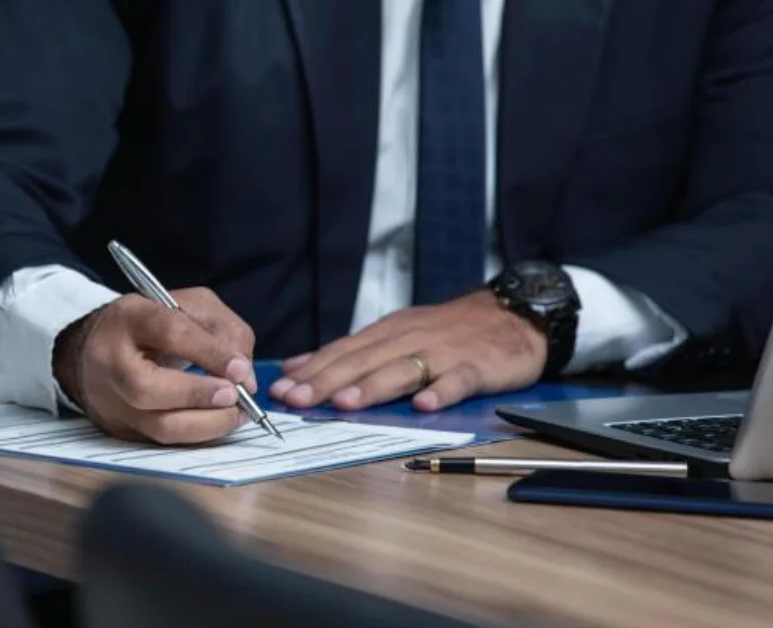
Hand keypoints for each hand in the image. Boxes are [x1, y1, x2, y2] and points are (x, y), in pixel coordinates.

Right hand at [53, 287, 256, 443]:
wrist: (100, 348)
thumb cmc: (154, 325)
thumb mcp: (191, 306)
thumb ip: (224, 331)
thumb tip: (245, 377)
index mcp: (129, 318)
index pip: (169, 333)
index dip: (209, 353)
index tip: (241, 370)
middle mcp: (110, 362)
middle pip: (146, 389)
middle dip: (199, 396)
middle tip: (234, 396)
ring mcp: (111, 401)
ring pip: (158, 426)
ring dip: (207, 424)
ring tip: (235, 413)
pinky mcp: (121, 429)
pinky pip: (165, 442)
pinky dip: (199, 435)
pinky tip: (218, 422)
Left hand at [270, 290, 545, 411]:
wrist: (513, 314)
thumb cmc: (448, 331)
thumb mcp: (394, 334)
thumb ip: (349, 353)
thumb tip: (297, 367)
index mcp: (386, 333)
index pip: (342, 352)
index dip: (311, 371)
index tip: (281, 389)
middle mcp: (408, 339)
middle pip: (363, 361)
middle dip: (327, 381)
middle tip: (298, 399)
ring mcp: (443, 352)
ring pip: (402, 369)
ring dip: (373, 386)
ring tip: (346, 402)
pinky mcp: (476, 365)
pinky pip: (457, 380)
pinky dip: (442, 391)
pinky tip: (425, 406)